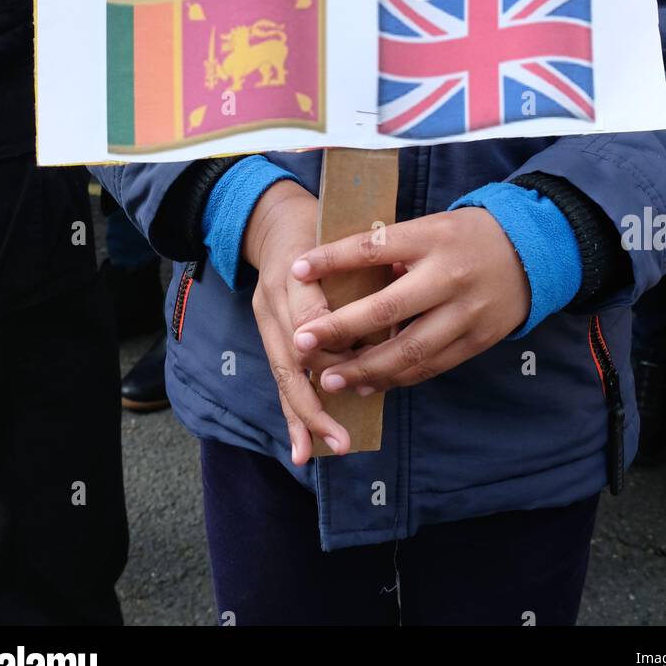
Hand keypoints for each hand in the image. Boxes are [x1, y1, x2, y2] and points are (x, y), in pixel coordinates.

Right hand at [243, 181, 358, 464]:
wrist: (277, 217)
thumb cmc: (326, 226)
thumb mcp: (348, 239)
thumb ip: (369, 273)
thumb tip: (401, 316)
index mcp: (296, 268)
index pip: (312, 318)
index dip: (335, 348)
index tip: (363, 372)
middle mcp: (274, 297)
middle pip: (292, 357)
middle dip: (316, 400)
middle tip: (343, 436)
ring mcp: (264, 315)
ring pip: (283, 373)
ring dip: (305, 415)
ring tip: (326, 448)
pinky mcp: (264, 330)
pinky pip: (279, 376)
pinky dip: (292, 413)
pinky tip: (303, 448)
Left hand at [289, 207, 530, 393]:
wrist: (531, 253)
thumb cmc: (465, 237)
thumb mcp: (431, 226)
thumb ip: (391, 249)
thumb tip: (338, 270)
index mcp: (431, 238)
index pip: (374, 247)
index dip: (333, 259)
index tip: (296, 269)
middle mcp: (449, 276)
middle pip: (388, 308)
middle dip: (341, 329)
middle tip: (301, 342)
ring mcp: (466, 313)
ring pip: (410, 349)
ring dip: (365, 368)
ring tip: (329, 379)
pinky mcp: (477, 341)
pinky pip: (431, 366)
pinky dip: (397, 379)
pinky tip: (368, 383)